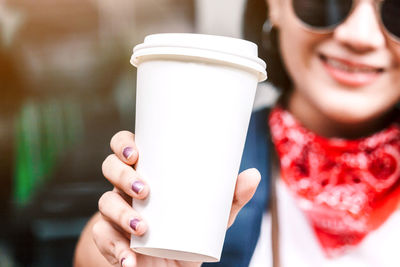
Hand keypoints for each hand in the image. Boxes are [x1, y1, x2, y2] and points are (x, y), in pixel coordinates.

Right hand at [93, 131, 260, 266]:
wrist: (169, 266)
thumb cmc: (188, 232)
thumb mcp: (212, 217)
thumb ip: (231, 198)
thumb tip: (254, 174)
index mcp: (147, 173)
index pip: (126, 147)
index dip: (123, 144)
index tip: (137, 153)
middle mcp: (126, 189)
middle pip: (110, 168)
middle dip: (122, 175)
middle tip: (144, 190)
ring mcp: (115, 214)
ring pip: (104, 202)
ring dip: (119, 213)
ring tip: (142, 227)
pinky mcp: (110, 240)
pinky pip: (102, 239)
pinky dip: (114, 250)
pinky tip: (129, 259)